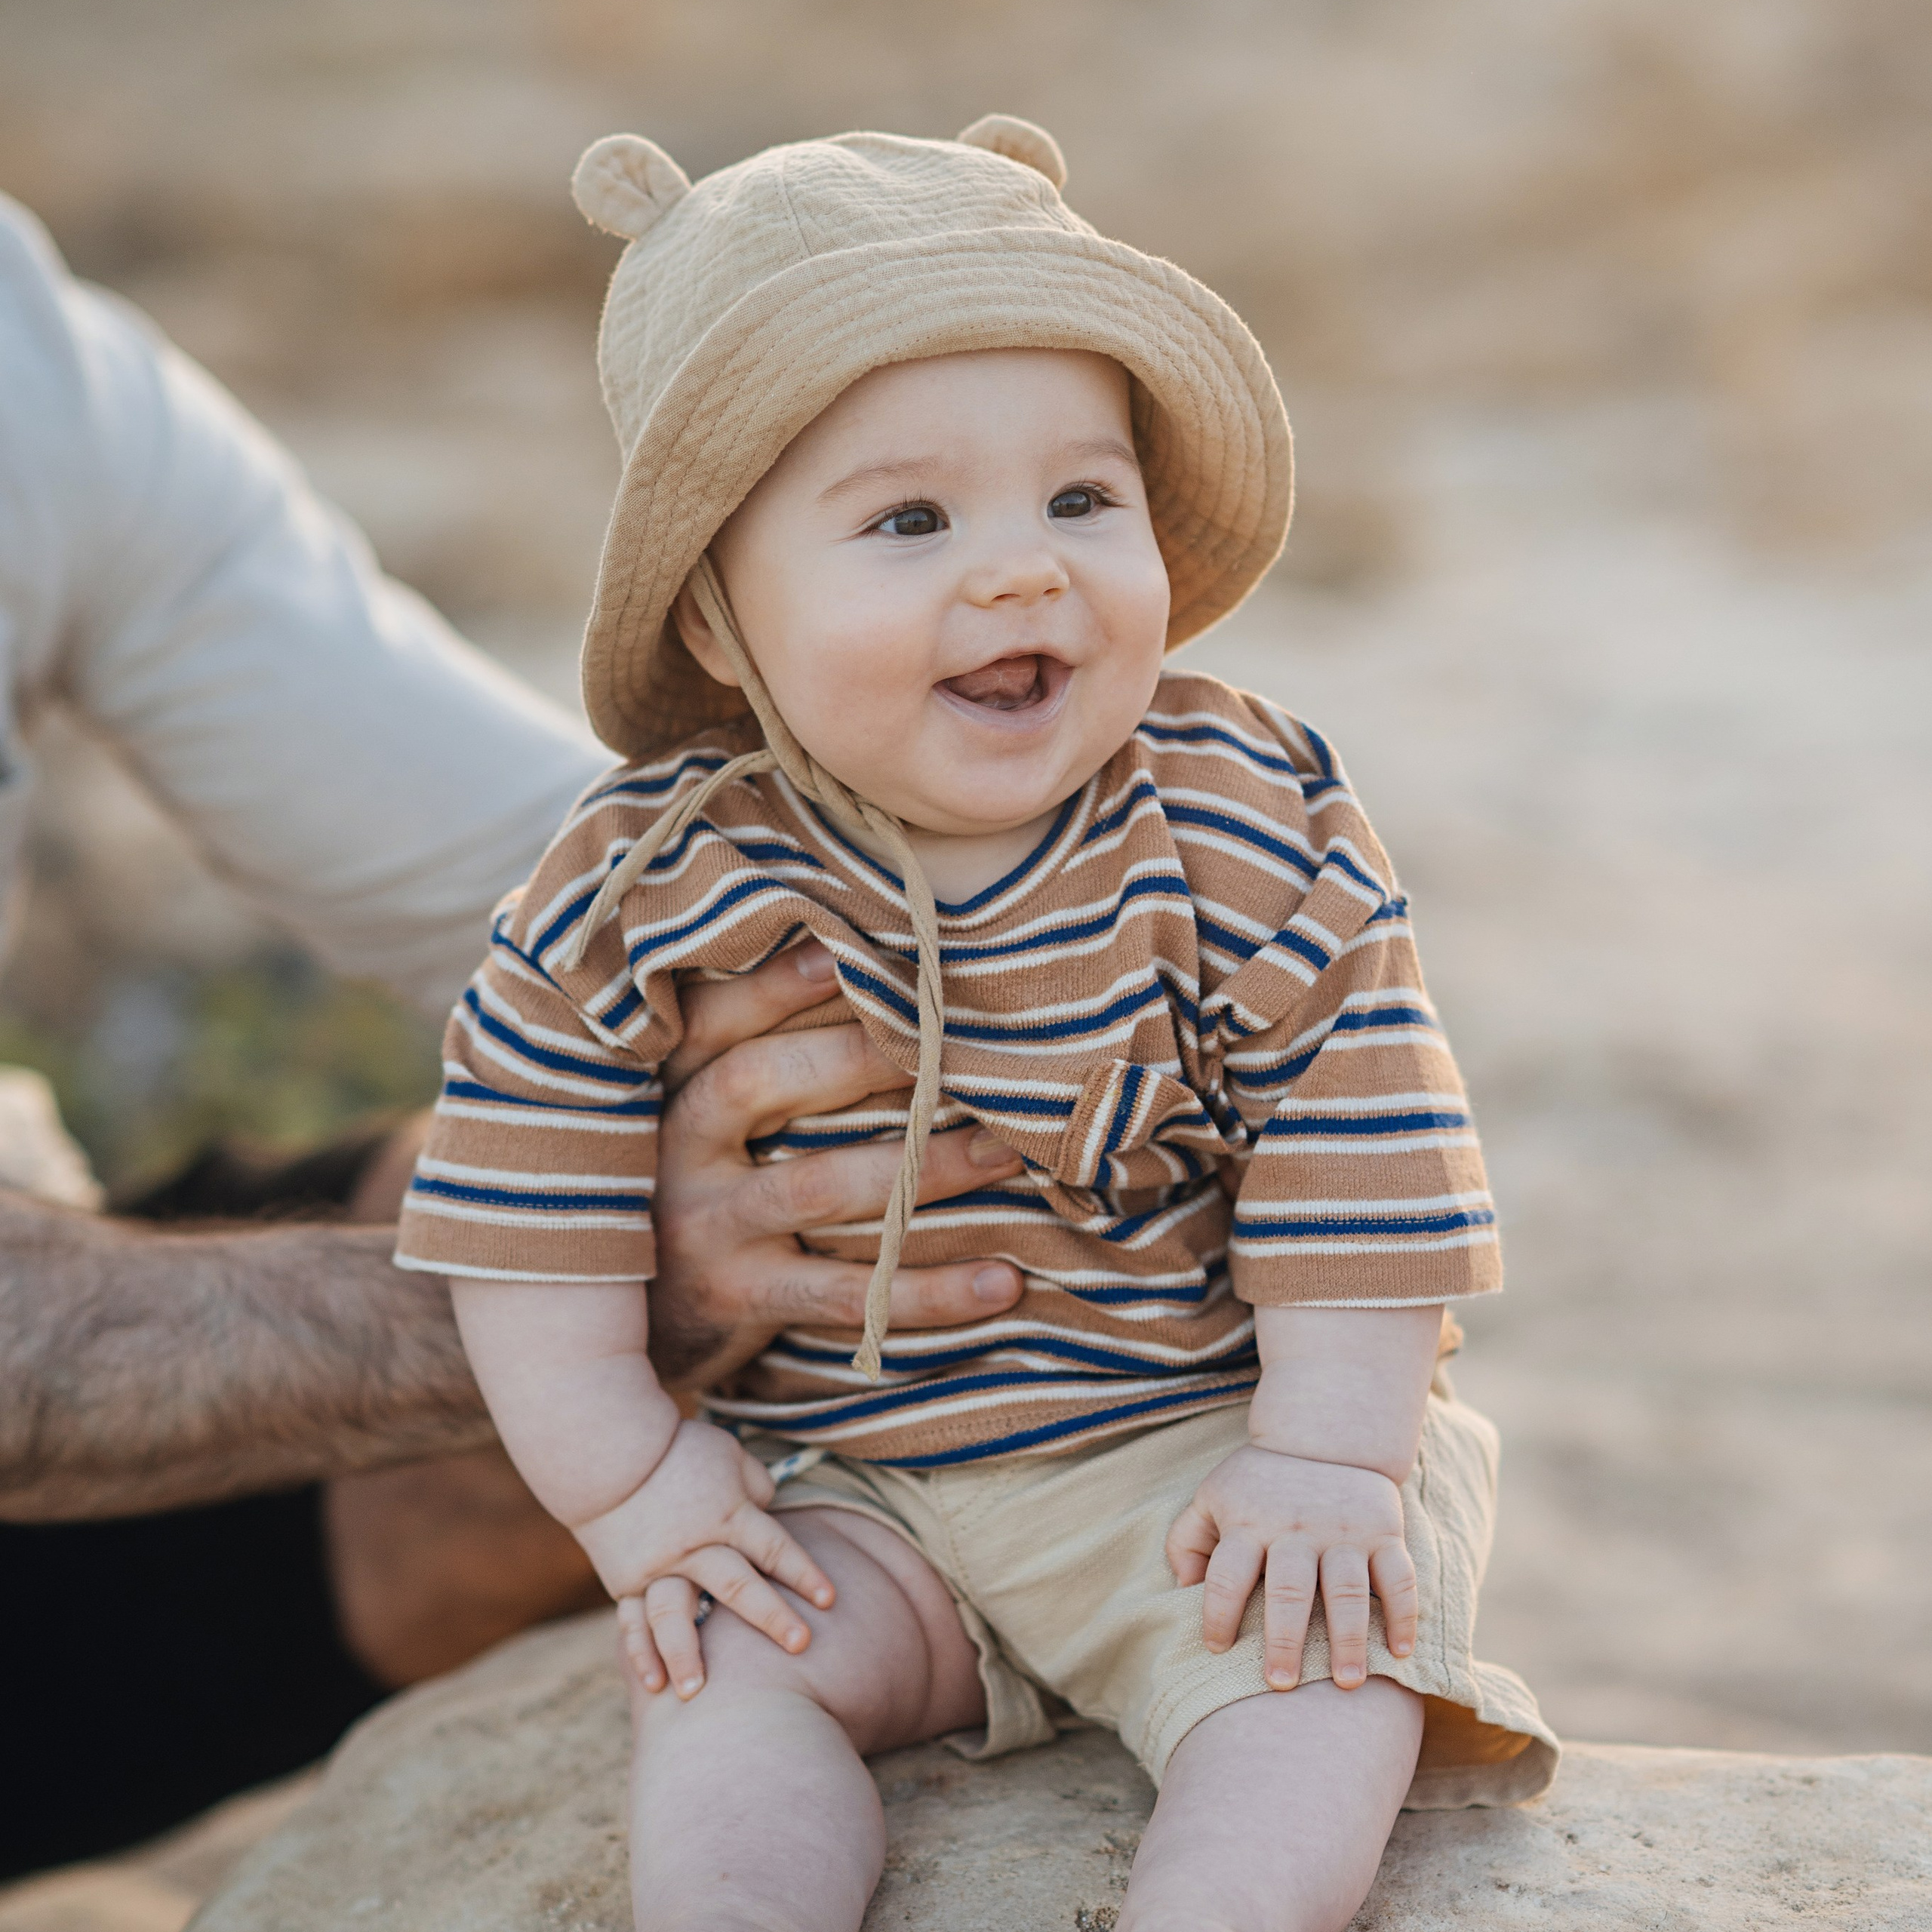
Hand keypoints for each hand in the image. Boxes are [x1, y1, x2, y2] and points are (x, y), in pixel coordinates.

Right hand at [576, 1419, 833, 1699]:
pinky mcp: (627, 1580)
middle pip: (738, 1583)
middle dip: (770, 1615)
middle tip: (800, 1645)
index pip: (774, 1547)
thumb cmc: (678, 1450)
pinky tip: (653, 1684)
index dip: (804, 1572)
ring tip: (698, 1693)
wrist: (607, 1451)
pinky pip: (633, 1620)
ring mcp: (658, 1566)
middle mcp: (695, 1544)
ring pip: (675, 1612)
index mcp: (728, 1512)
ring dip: (687, 1653)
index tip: (830, 1599)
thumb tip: (771, 1510)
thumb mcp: (728, 1456)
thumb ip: (754, 1487)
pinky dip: (640, 1652)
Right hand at [650, 939, 1025, 1387]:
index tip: (843, 952)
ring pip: (817, 1185)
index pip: (709, 1020)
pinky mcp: (737, 1301)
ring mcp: (703, 1229)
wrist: (633, 1333)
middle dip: (857, 1056)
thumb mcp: (705, 1122)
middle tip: (952, 1045)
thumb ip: (763, 1059)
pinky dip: (928, 1291)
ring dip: (920, 1168)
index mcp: (671, 1089)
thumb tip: (861, 972)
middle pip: (755, 1081)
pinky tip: (1003, 1280)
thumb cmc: (708, 1192)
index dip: (770, 984)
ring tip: (1005, 1152)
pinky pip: (844, 1293)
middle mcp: (674, 1151)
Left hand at [1165, 1444, 1417, 1693]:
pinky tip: (1399, 1652)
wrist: (1323, 1437)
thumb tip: (1180, 1593)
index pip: (1226, 1574)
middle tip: (1280, 1684)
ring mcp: (1343, 1531)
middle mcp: (1295, 1528)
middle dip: (1284, 1640)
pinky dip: (1404, 1614)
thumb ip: (1187, 1542)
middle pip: (1288, 1589)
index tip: (1217, 1649)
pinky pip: (1399, 1577)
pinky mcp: (1383, 1532)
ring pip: (1347, 1589)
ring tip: (1346, 1683)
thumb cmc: (1258, 1485)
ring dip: (1348, 1638)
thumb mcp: (1212, 1498)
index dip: (1218, 1613)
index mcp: (1248, 1522)